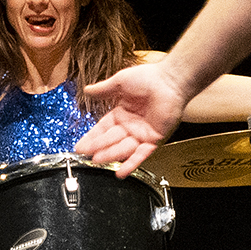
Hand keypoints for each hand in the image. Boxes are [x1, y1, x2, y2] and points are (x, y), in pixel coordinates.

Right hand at [74, 61, 193, 175]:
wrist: (170, 80)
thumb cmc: (149, 77)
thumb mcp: (120, 82)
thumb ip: (103, 89)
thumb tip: (87, 90)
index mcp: (122, 113)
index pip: (103, 129)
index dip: (92, 138)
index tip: (80, 146)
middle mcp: (131, 125)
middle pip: (111, 140)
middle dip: (97, 148)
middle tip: (84, 155)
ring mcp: (143, 133)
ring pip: (123, 148)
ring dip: (110, 155)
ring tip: (96, 161)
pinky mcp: (155, 139)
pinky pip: (142, 154)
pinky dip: (132, 164)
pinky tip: (120, 172)